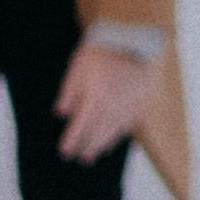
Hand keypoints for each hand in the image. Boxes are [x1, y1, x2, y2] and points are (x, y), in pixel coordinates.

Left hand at [55, 39, 152, 162]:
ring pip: (112, 132)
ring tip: (93, 155)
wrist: (132, 40)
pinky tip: (111, 142)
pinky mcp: (138, 103)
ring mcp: (126, 106)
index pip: (80, 126)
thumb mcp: (77, 68)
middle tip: (80, 159)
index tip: (65, 152)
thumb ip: (69, 92)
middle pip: (97, 132)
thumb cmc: (100, 52)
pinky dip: (117, 136)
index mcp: (94, 97)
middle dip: (86, 147)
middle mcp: (111, 106)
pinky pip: (127, 126)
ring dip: (101, 145)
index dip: (72, 141)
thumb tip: (61, 114)